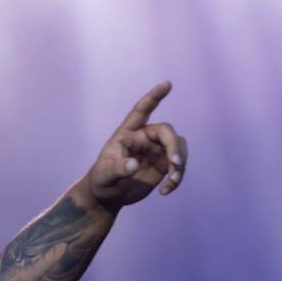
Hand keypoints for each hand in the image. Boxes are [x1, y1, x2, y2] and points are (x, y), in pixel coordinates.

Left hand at [86, 81, 188, 208]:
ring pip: (178, 147)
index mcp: (127, 133)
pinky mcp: (164, 164)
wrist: (108, 196)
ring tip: (171, 181)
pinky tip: (165, 191)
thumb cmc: (101, 181)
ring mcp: (156, 150)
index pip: (141, 110)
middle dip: (173, 146)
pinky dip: (177, 177)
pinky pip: (179, 165)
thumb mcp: (105, 176)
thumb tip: (134, 164)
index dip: (154, 97)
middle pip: (167, 131)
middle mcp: (144, 138)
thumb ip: (117, 169)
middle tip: (174, 164)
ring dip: (179, 164)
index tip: (167, 84)